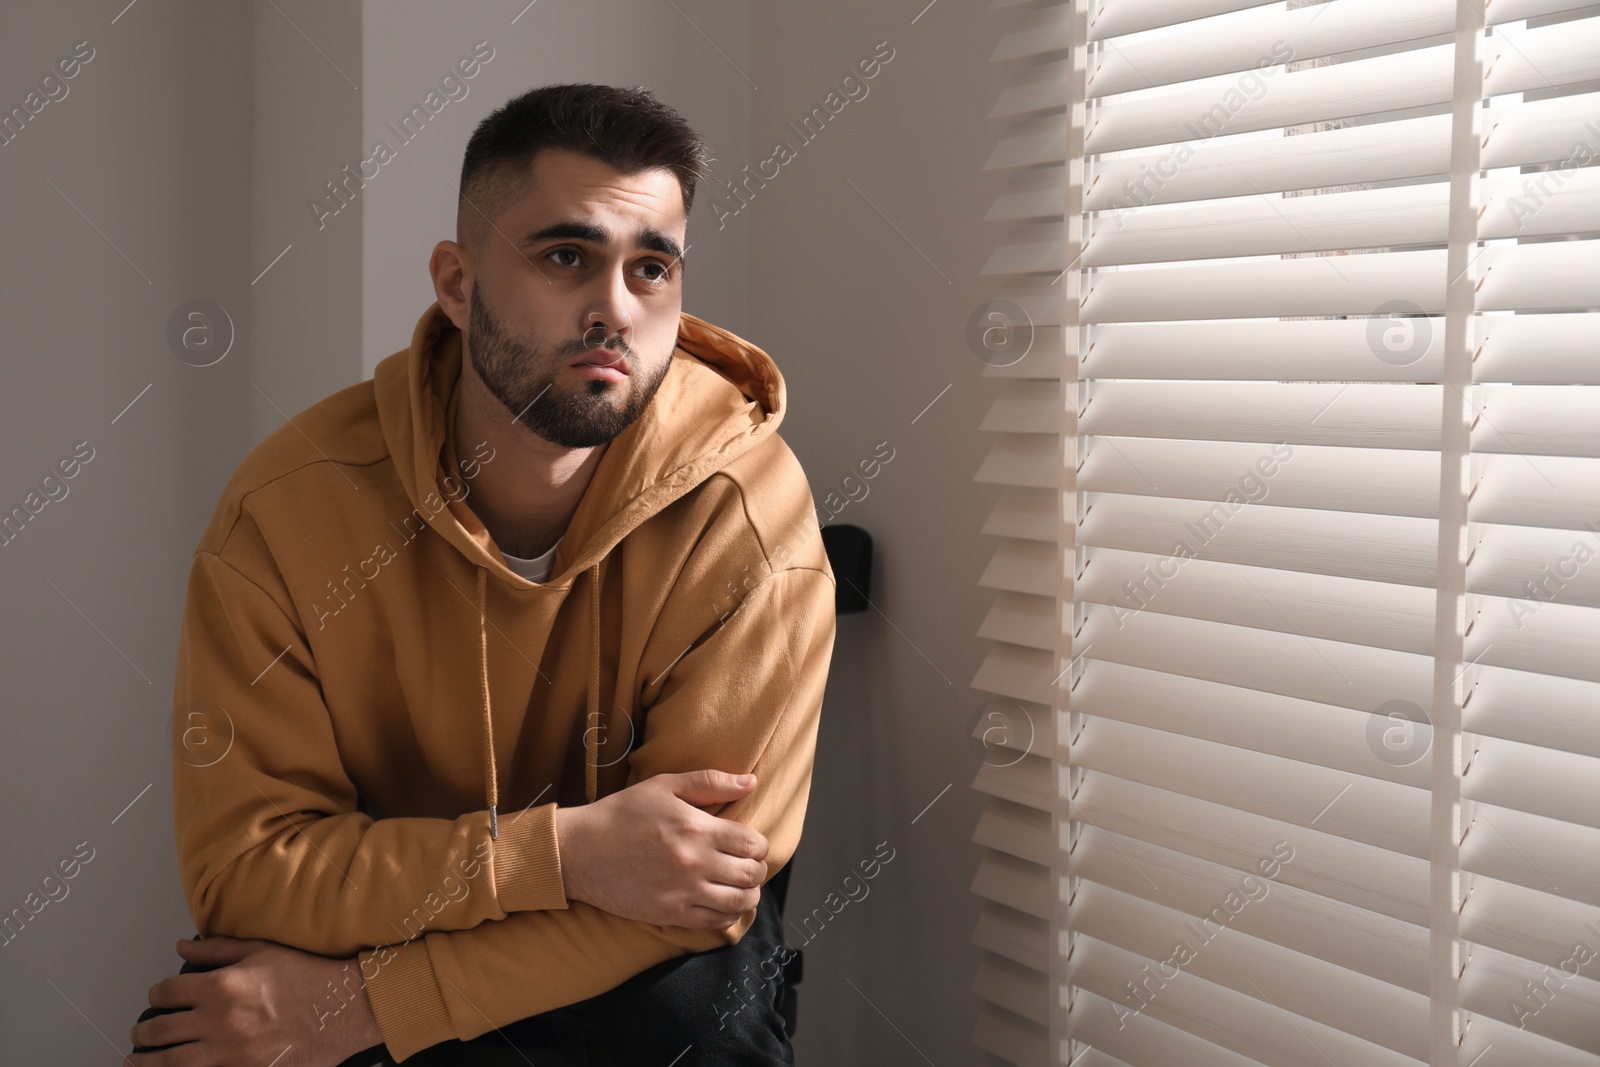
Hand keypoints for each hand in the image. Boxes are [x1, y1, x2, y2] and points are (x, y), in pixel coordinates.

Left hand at [127, 935, 385, 1066]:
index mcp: (221, 986)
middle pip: (160, 1030)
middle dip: (143, 1032)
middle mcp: (217, 1021)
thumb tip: (182, 947)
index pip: (167, 992)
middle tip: (138, 1033)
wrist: (343, 1008)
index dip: (156, 995)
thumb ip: (218, 950)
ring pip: (170, 1063)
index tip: (157, 998)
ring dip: (146, 1063)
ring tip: (135, 1062)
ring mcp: (228, 1054)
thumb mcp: (263, 951)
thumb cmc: (307, 976)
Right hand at [556, 769, 769, 929]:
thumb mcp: (665, 786)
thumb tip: (751, 782)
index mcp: (697, 828)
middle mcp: (695, 862)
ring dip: (748, 894)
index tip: (751, 844)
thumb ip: (710, 783)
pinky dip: (728, 915)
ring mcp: (683, 892)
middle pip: (751, 874)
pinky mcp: (670, 914)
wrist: (580, 851)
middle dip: (757, 869)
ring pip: (739, 901)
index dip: (759, 845)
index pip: (753, 843)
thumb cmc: (621, 814)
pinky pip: (716, 922)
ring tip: (741, 886)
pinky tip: (723, 904)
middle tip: (748, 864)